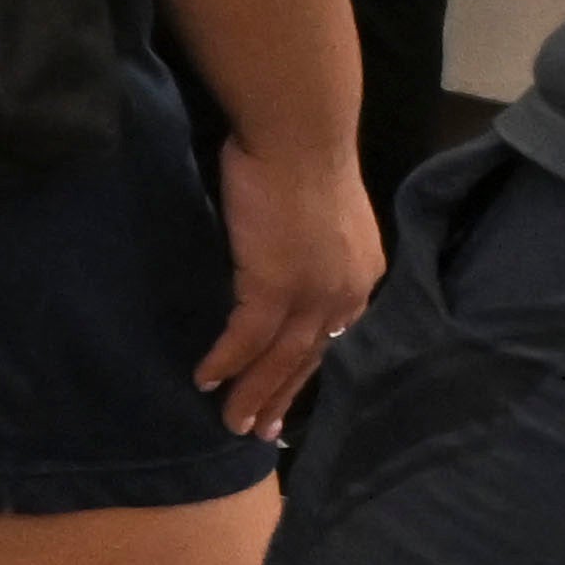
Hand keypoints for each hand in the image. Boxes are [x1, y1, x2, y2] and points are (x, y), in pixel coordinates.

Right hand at [200, 132, 383, 438]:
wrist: (299, 134)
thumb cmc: (304, 158)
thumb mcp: (325, 215)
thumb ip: (314, 248)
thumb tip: (288, 264)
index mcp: (360, 276)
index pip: (334, 336)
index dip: (309, 371)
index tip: (290, 398)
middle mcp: (344, 294)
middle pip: (309, 358)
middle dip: (282, 397)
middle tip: (259, 430)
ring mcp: (311, 294)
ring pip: (280, 358)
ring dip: (253, 394)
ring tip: (230, 421)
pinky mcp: (274, 285)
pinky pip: (246, 338)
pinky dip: (226, 362)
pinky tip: (205, 379)